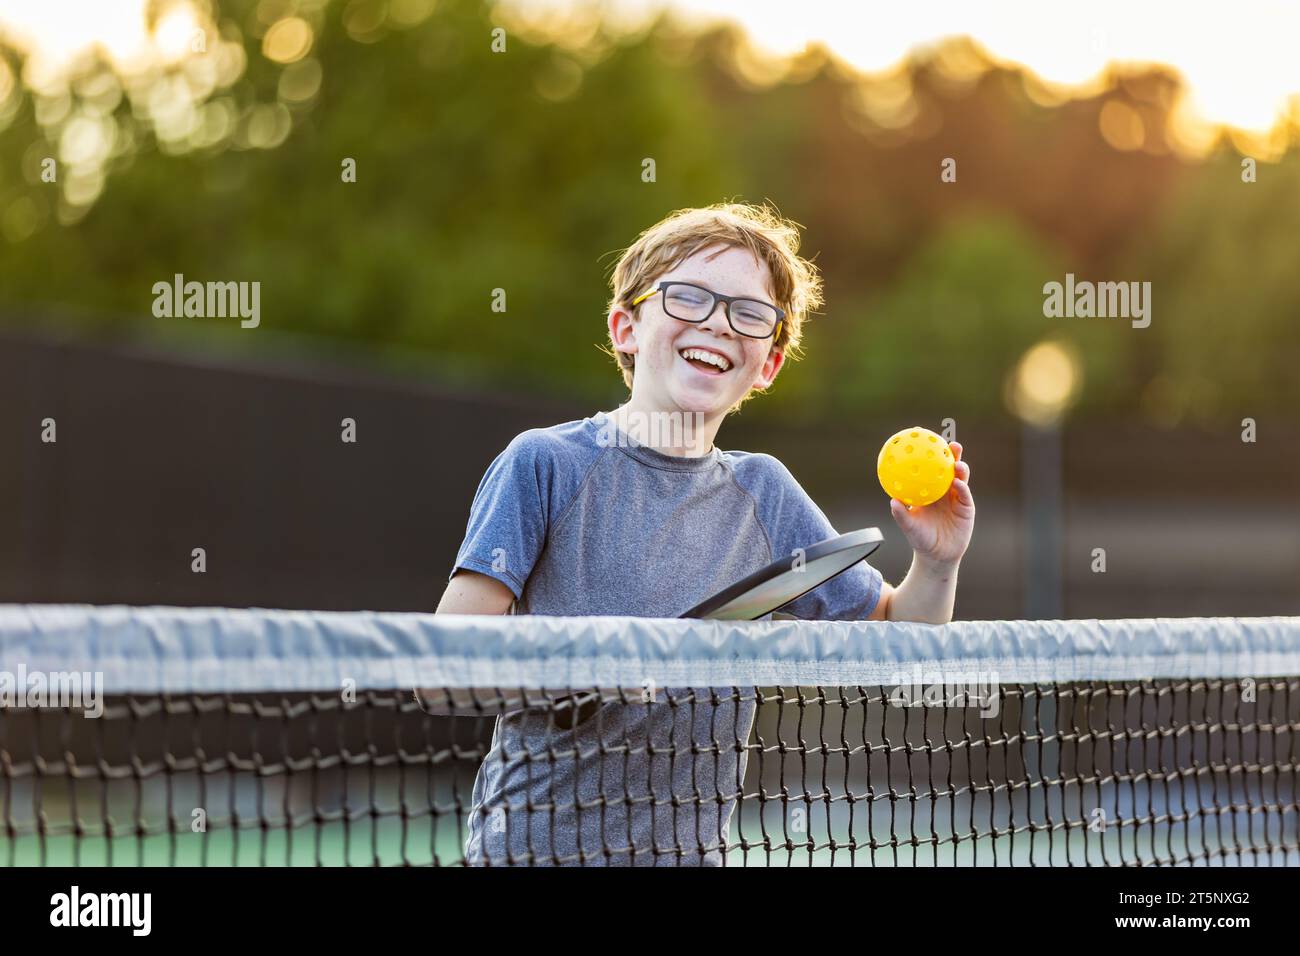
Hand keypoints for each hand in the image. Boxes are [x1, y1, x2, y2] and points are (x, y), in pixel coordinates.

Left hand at [889, 441, 973, 568]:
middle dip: (951, 454)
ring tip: (956, 463)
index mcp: (929, 490)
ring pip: (960, 478)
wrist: (937, 555)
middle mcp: (944, 491)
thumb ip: (902, 514)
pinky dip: (962, 487)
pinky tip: (957, 483)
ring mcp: (957, 498)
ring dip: (960, 468)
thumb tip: (893, 501)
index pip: (930, 468)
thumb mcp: (909, 526)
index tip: (925, 439)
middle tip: (949, 443)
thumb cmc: (920, 539)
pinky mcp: (966, 508)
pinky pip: (965, 495)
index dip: (929, 454)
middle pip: (949, 468)